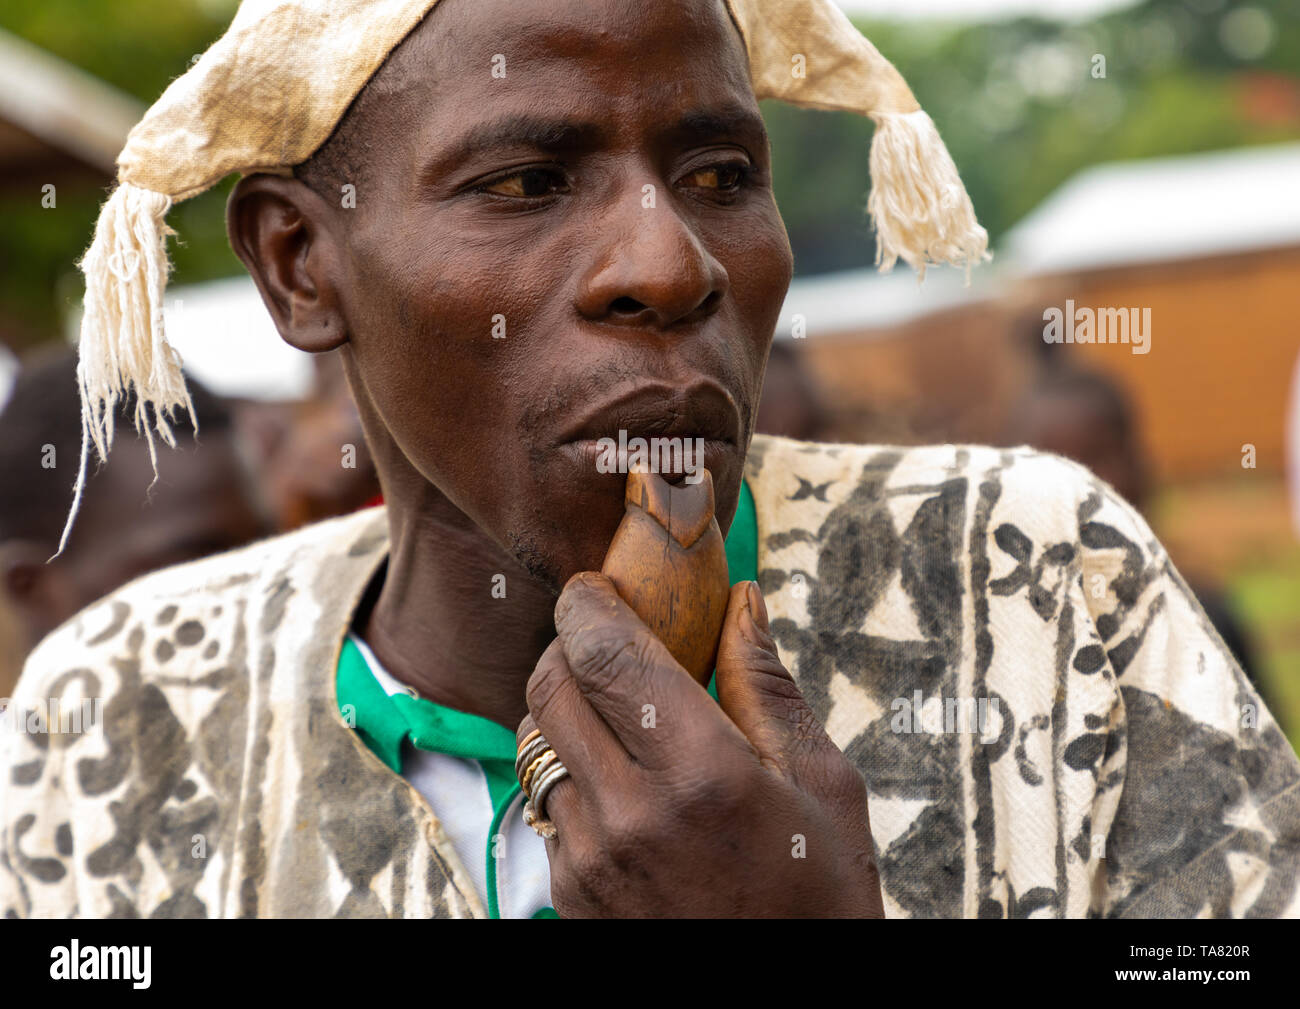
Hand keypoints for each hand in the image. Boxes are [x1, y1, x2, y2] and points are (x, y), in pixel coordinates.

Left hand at [516, 571, 883, 916]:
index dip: (589, 602)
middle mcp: (630, 814)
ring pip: (534, 740)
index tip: (597, 585)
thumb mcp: (821, 784)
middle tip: (609, 640)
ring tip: (621, 716)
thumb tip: (741, 598)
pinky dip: (571, 772)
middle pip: (551, 683)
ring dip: (566, 708)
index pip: (606, 653)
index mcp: (703, 773)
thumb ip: (766, 684)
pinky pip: (545, 800)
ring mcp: (589, 859)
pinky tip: (625, 785)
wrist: (786, 1002)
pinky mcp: (569, 894)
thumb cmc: (821, 894)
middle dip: (570, 644)